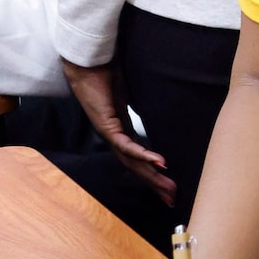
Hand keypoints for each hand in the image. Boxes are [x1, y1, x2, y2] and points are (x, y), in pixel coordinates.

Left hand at [62, 58, 171, 204]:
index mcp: (120, 129)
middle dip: (154, 183)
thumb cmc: (105, 72)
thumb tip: (154, 104)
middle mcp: (114, 135)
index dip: (152, 172)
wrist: (87, 61)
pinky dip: (142, 154)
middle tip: (171, 198)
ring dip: (150, 175)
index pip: (137, 157)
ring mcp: (109, 132)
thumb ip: (136, 104)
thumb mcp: (127, 93)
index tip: (168, 184)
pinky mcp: (106, 124)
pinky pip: (126, 144)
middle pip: (135, 165)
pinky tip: (158, 162)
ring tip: (167, 187)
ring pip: (131, 161)